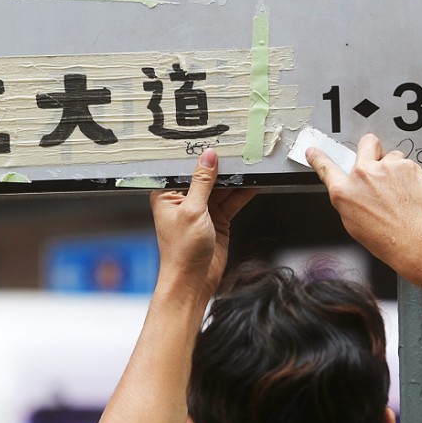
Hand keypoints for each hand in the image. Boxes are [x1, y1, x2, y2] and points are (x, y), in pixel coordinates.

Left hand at [150, 149, 255, 299]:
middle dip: (221, 166)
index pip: (184, 168)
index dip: (198, 155)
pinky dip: (242, 194)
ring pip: (221, 188)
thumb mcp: (192, 210)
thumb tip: (208, 158)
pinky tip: (253, 184)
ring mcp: (202, 210)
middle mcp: (184, 200)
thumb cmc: (181, 251)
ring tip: (249, 164)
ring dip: (234, 179)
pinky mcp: (217, 220)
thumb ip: (202, 182)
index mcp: (168, 195)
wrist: (193, 281)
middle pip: (205, 176)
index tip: (214, 142)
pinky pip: (232, 202)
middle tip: (237, 151)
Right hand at [306, 134, 421, 271]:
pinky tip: (410, 193)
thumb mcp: (353, 223)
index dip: (318, 158)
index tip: (314, 152)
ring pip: (392, 156)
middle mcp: (363, 174)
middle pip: (366, 143)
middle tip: (378, 163)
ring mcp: (386, 167)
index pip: (326, 168)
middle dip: (371, 149)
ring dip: (394, 168)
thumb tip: (355, 192)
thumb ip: (351, 199)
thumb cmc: (387, 238)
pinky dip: (410, 176)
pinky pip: (409, 165)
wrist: (415, 240)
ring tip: (400, 190)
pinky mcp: (408, 166)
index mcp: (344, 191)